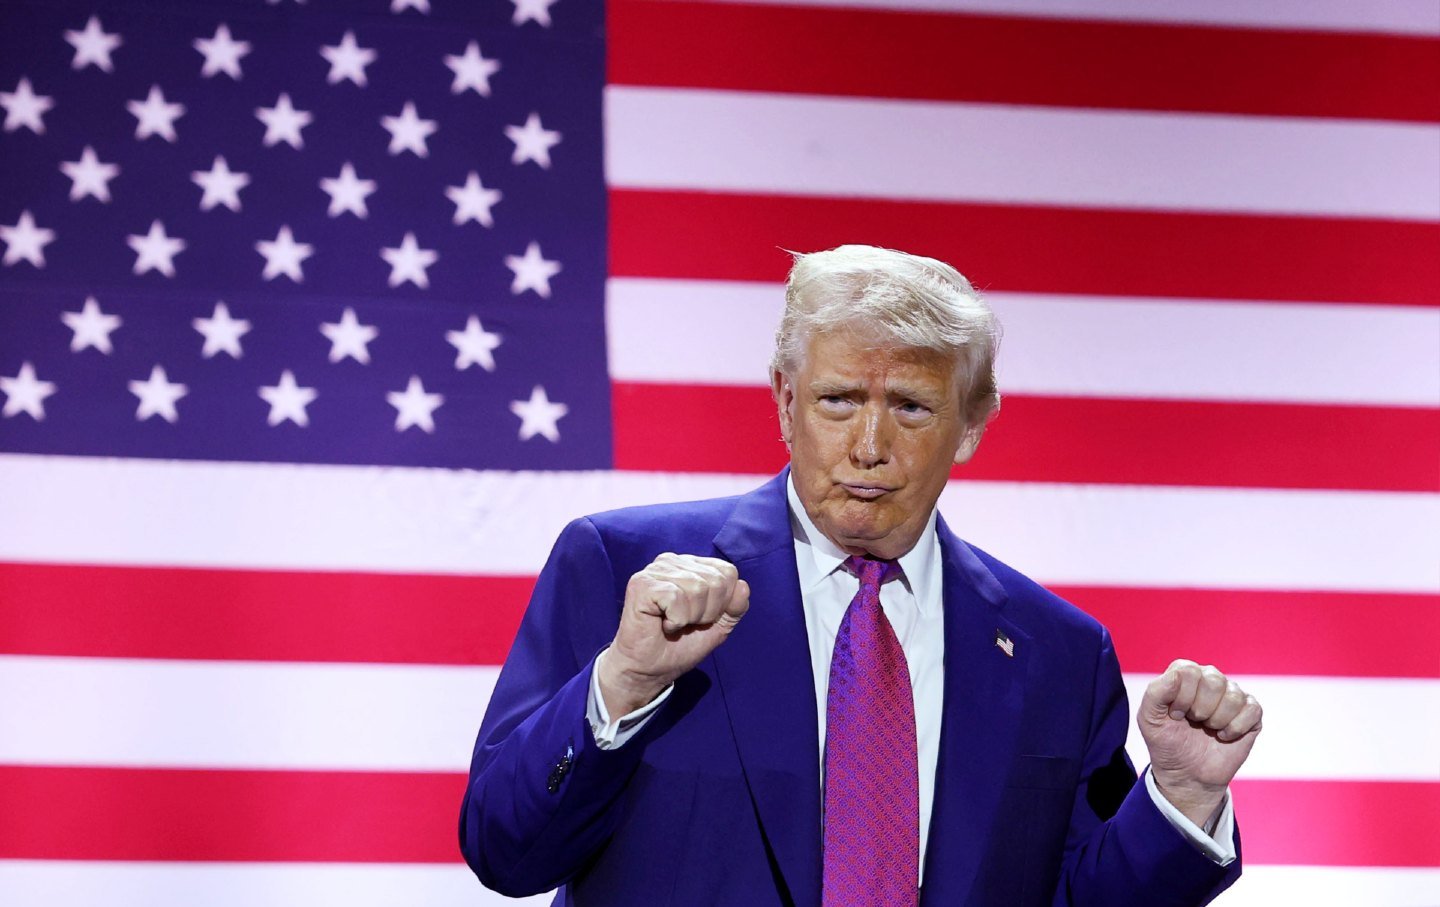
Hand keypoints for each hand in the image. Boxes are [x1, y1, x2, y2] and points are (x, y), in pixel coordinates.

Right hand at [598, 553, 749, 716]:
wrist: (649, 670)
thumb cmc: (679, 645)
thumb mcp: (718, 626)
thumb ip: (735, 607)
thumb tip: (742, 586)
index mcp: (691, 565)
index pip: (728, 572)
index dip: (723, 604)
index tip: (700, 618)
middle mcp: (673, 561)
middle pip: (716, 581)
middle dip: (707, 613)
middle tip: (685, 623)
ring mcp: (656, 570)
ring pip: (697, 589)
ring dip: (690, 618)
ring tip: (673, 624)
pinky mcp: (642, 584)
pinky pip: (677, 599)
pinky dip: (675, 620)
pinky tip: (663, 624)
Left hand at [1138, 659, 1262, 827]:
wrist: (1187, 774)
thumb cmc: (1167, 742)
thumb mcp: (1149, 719)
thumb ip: (1155, 693)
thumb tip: (1177, 674)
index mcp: (1184, 675)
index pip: (1189, 671)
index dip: (1182, 698)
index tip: (1175, 715)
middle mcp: (1209, 679)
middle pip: (1214, 681)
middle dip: (1200, 710)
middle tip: (1194, 722)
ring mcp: (1232, 695)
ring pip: (1233, 697)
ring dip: (1217, 721)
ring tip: (1208, 729)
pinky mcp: (1250, 713)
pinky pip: (1252, 710)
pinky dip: (1236, 728)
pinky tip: (1224, 735)